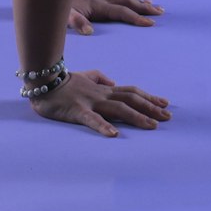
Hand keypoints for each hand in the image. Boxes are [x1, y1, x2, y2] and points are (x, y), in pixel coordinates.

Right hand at [31, 69, 171, 136]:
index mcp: (103, 88)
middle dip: (150, 108)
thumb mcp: (85, 76)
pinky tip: (113, 135)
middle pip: (130, 100)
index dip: (148, 97)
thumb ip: (99, 77)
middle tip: (168, 117)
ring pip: (118, 108)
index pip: (131, 92)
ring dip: (136, 117)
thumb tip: (113, 82)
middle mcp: (101, 94)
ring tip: (152, 126)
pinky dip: (103, 126)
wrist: (42, 80)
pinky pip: (92, 119)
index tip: (165, 103)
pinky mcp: (77, 111)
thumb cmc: (63, 82)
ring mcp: (90, 102)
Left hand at [67, 0, 165, 34]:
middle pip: (127, 1)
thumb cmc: (55, 9)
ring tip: (153, 4)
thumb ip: (76, 22)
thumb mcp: (63, 17)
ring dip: (138, 0)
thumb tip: (89, 31)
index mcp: (96, 5)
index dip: (136, 18)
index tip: (151, 24)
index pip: (121, 12)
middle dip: (144, 7)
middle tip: (161, 12)